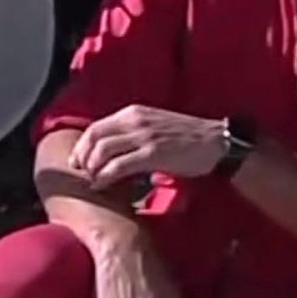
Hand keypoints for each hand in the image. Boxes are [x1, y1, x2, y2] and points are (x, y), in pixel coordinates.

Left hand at [71, 105, 225, 189]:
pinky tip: (103, 185)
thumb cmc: (189, 138)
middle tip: (83, 174)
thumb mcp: (156, 126)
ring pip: (102, 152)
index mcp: (135, 112)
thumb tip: (112, 153)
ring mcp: (144, 136)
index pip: (96, 127)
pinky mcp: (153, 153)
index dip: (82, 147)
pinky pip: (118, 166)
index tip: (78, 162)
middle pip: (94, 138)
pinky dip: (105, 177)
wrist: (218, 143)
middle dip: (82, 159)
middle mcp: (136, 120)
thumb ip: (134, 133)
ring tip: (94, 181)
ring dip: (93, 169)